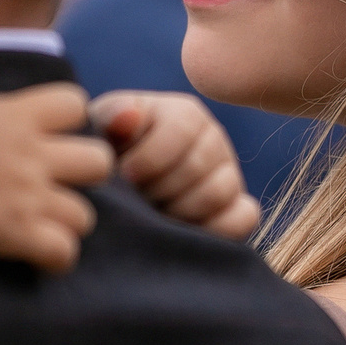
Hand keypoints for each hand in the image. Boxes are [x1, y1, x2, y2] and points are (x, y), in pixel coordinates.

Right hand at [0, 10, 113, 272]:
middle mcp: (34, 156)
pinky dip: (54, 257)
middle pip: (98, 162)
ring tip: (42, 223)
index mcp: (18, 115)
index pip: (74, 105)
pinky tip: (33, 255)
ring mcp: (30, 198)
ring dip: (68, 220)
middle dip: (83, 173)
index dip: (69, 117)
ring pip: (85, 215)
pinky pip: (63, 254)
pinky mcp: (18, 236)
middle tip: (53, 181)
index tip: (47, 130)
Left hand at [89, 91, 261, 241]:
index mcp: (185, 113)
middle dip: (159, 189)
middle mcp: (213, 139)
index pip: (180, 131)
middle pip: (198, 166)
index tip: (125, 177)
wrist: (116, 183)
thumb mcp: (101, 129)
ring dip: (180, 210)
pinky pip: (244, 218)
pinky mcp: (236, 206)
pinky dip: (217, 228)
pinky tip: (183, 230)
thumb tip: (129, 116)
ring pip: (220, 192)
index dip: (148, 159)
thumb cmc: (108, 152)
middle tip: (136, 200)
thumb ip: (112, 118)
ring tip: (153, 215)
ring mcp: (229, 174)